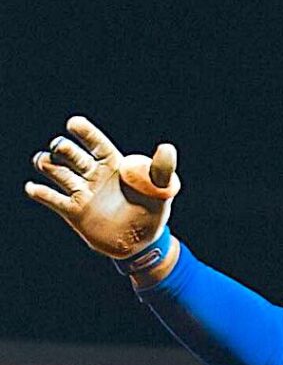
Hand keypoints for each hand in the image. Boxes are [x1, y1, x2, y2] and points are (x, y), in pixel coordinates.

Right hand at [25, 116, 180, 258]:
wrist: (142, 240)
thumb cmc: (153, 209)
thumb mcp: (162, 188)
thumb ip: (162, 168)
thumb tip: (167, 147)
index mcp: (113, 163)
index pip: (95, 142)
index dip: (84, 132)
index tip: (73, 124)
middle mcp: (93, 174)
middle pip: (69, 153)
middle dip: (62, 148)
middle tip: (62, 150)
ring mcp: (81, 191)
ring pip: (55, 170)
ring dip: (46, 164)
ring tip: (46, 164)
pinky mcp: (73, 211)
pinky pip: (51, 198)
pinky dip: (39, 192)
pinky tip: (34, 188)